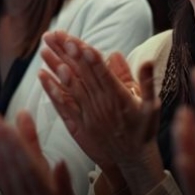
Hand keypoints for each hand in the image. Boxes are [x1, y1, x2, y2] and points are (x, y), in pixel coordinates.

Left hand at [39, 31, 159, 174]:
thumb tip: (144, 60)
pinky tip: (42, 75)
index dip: (88, 57)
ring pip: (70, 86)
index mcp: (119, 97)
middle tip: (54, 34)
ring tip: (44, 49)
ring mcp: (88, 114)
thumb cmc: (144, 130)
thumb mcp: (152, 106)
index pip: (101, 72)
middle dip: (67, 53)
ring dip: (56, 67)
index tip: (76, 41)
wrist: (133, 160)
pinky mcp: (79, 124)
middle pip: (82, 74)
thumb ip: (146, 82)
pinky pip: (63, 105)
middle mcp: (101, 104)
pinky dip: (52, 90)